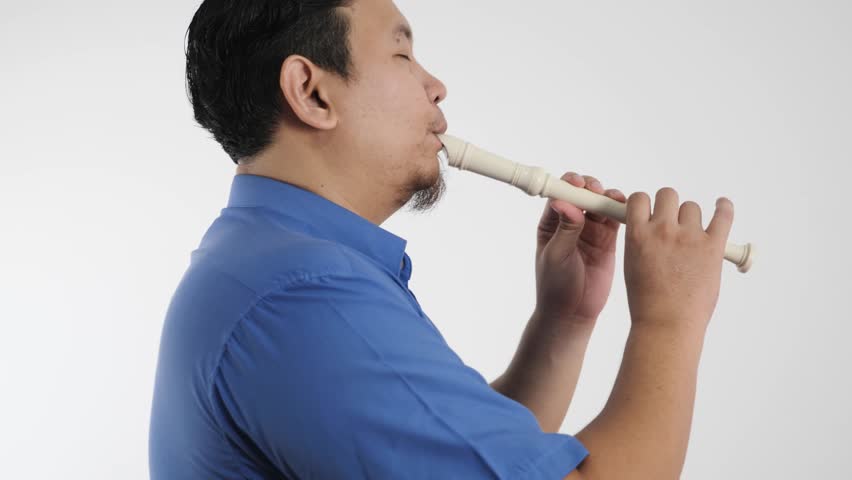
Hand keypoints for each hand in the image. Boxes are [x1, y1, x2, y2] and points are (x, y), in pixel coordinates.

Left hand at [534, 172, 626, 327]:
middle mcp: (571, 222)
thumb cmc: (555, 285)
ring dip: (607, 197)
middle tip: (597, 191)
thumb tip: (564, 202)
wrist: (573, 313)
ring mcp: (590, 230)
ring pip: (600, 204)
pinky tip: (625, 209)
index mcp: (551, 223)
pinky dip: (621, 211)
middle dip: (591, 188)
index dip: (569, 184)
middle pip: (583, 194)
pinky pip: (615, 219)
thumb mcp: (557, 255)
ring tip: (613, 199)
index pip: (560, 194)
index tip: (577, 183)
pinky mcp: (608, 240)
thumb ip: (565, 229)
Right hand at [624, 188, 733, 332]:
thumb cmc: (647, 301)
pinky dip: (724, 207)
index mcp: (638, 235)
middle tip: (671, 223)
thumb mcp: (631, 265)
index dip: (645, 203)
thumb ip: (641, 241)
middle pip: (668, 195)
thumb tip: (651, 229)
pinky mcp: (713, 247)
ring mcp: (689, 237)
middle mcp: (663, 230)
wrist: (666, 324)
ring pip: (692, 207)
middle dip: (668, 206)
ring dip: (690, 217)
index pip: (639, 198)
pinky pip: (723, 216)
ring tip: (692, 235)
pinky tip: (722, 205)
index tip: (649, 211)